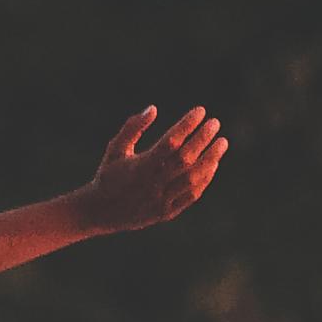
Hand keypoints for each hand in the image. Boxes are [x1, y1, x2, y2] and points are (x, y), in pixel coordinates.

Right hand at [78, 102, 227, 236]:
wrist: (99, 212)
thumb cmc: (109, 175)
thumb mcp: (116, 148)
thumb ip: (133, 127)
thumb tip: (153, 108)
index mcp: (140, 166)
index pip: (170, 142)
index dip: (187, 125)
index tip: (200, 111)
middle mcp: (152, 184)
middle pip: (185, 159)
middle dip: (203, 139)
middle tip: (215, 123)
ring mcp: (161, 200)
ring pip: (192, 178)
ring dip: (210, 159)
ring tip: (221, 143)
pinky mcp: (166, 212)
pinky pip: (191, 195)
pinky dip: (204, 180)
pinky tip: (212, 165)